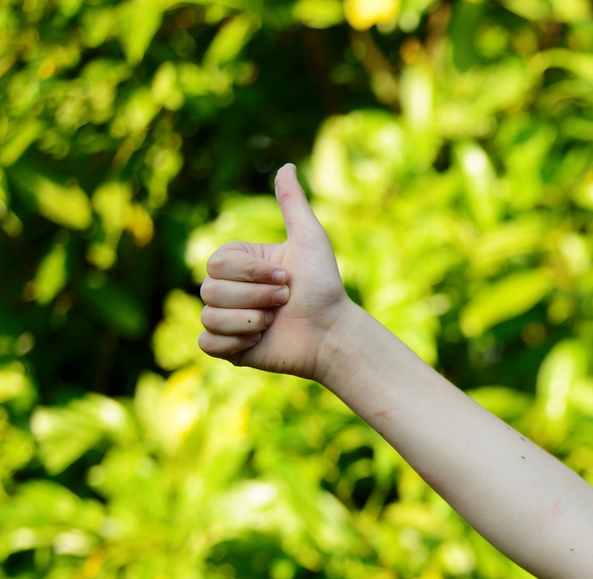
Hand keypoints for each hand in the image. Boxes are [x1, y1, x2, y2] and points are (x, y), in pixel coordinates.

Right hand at [197, 163, 355, 381]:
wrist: (333, 333)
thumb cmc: (323, 287)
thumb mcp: (309, 240)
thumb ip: (293, 204)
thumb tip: (286, 165)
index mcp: (238, 263)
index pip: (217, 263)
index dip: (252, 274)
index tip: (286, 279)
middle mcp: (226, 289)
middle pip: (209, 290)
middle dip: (255, 297)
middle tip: (285, 302)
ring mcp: (226, 319)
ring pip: (209, 316)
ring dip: (249, 320)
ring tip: (274, 323)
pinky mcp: (228, 348)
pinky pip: (207, 344)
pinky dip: (235, 342)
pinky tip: (260, 340)